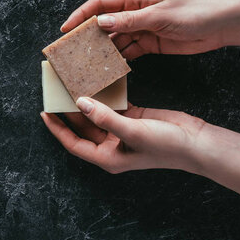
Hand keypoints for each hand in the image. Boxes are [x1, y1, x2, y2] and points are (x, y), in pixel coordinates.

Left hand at [40, 98, 205, 173]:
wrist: (195, 142)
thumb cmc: (165, 145)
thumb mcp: (132, 131)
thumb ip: (104, 117)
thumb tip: (80, 103)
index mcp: (107, 156)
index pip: (73, 143)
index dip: (57, 129)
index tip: (44, 112)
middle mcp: (111, 146)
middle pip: (81, 128)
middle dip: (68, 113)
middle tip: (55, 94)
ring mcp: (121, 132)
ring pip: (94, 116)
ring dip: (83, 103)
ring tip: (69, 86)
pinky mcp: (131, 119)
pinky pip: (110, 107)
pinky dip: (102, 97)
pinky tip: (94, 83)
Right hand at [60, 0, 227, 59]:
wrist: (218, 26)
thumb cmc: (192, 13)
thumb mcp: (158, 15)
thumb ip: (129, 20)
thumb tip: (101, 22)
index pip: (100, 5)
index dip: (81, 15)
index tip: (67, 28)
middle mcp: (134, 13)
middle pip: (104, 23)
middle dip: (88, 35)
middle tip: (74, 50)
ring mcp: (140, 29)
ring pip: (114, 40)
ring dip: (103, 50)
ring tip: (89, 62)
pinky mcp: (148, 44)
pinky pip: (128, 51)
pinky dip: (119, 59)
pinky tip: (110, 68)